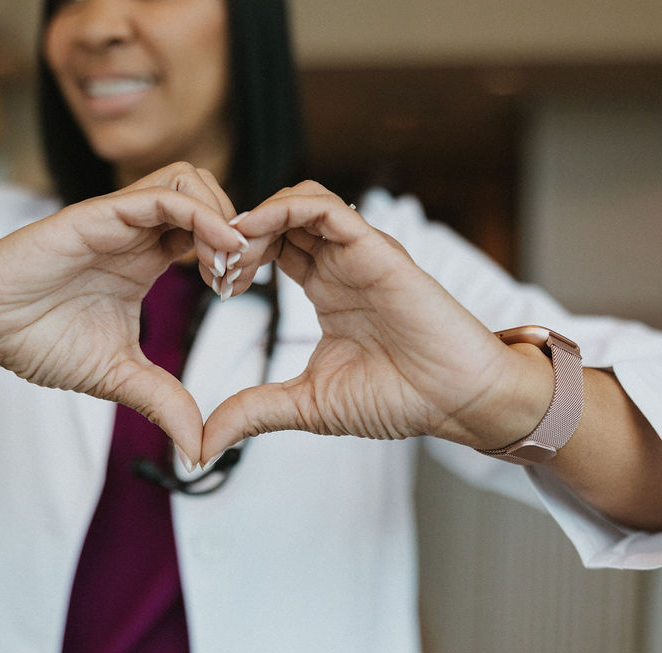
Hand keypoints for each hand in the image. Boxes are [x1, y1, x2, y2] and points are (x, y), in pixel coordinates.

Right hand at [0, 163, 246, 463]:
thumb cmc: (36, 340)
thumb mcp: (118, 376)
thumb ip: (163, 402)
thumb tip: (197, 450)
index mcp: (146, 259)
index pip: (209, 231)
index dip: (235, 253)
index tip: (237, 292)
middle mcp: (137, 233)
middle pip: (208, 194)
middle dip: (237, 228)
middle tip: (236, 275)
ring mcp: (119, 219)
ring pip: (189, 179)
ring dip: (221, 214)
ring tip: (225, 263)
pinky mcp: (98, 215)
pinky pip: (162, 195)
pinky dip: (201, 215)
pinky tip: (218, 250)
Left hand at [201, 181, 552, 463]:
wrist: (456, 400)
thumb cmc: (397, 397)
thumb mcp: (307, 404)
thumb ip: (255, 411)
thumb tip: (205, 440)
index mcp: (326, 289)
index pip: (271, 249)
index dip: (236, 258)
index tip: (213, 286)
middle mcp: (340, 264)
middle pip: (277, 220)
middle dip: (236, 236)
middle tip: (214, 269)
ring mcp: (358, 252)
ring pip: (297, 202)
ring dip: (255, 219)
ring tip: (230, 252)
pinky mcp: (375, 248)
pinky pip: (323, 208)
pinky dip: (282, 210)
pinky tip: (253, 232)